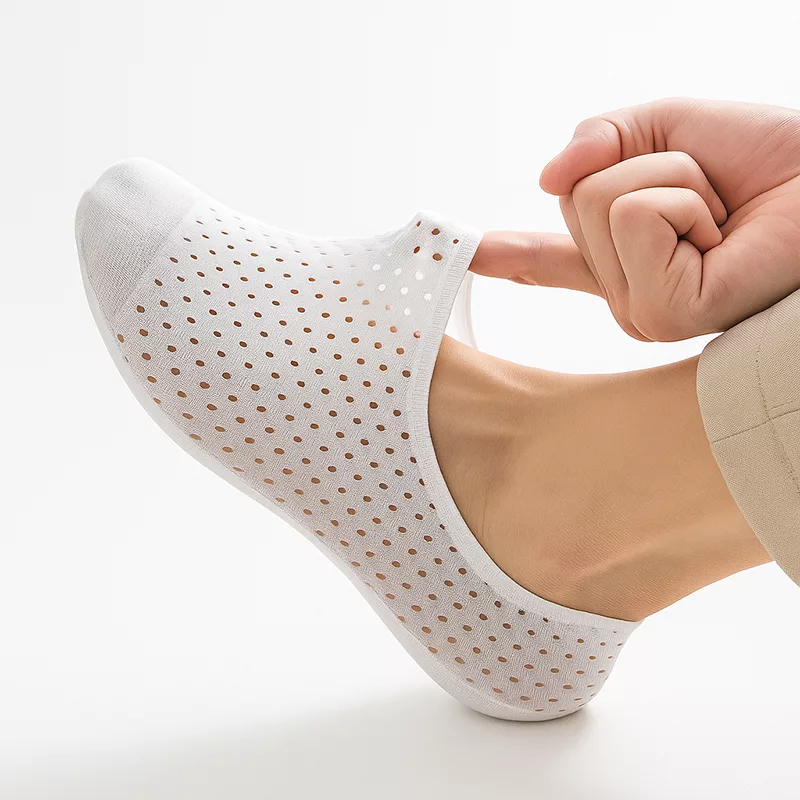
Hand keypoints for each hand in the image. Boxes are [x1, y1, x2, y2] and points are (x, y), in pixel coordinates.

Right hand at [470, 98, 799, 340]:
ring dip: (676, 178)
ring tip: (722, 213)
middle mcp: (625, 292)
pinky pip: (636, 214)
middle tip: (712, 192)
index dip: (510, 258)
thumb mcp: (670, 128)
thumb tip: (548, 178)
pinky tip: (721, 233)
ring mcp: (638, 310)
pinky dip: (687, 198)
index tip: (465, 255)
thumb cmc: (771, 163)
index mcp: (626, 256)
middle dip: (649, 164)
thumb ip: (602, 140)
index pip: (552, 262)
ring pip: (600, 201)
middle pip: (576, 198)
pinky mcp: (661, 313)